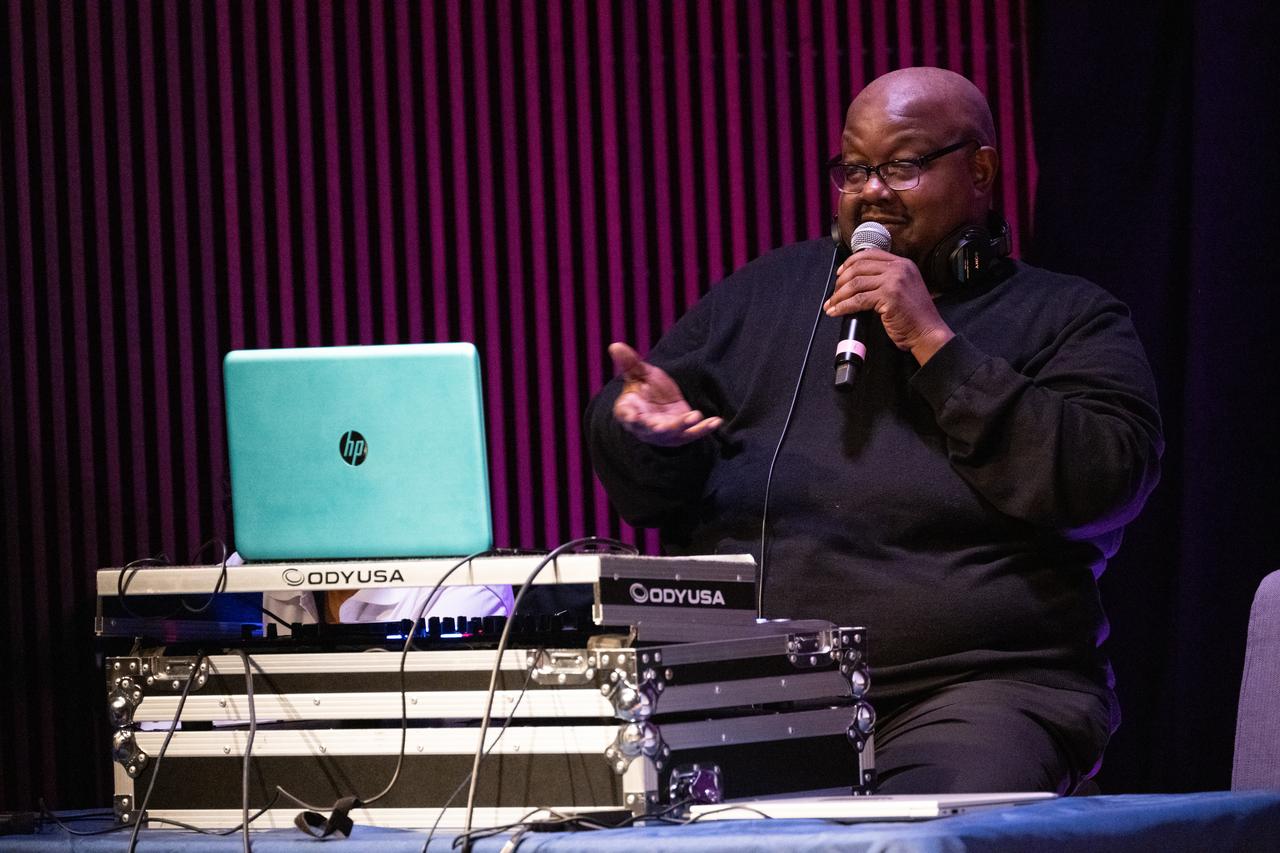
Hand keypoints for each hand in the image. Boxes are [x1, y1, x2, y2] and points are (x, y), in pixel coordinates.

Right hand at [609, 342, 722, 445]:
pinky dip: (704, 428)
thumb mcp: (639, 374)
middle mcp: (645, 427)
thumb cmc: (645, 390)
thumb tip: (615, 345)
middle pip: (650, 429)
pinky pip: (693, 433)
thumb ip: (629, 363)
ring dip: (683, 425)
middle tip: (662, 426)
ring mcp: (664, 433)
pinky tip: (716, 421)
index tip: (633, 416)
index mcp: (629, 412)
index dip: (630, 417)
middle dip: (658, 428)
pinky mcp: (682, 434)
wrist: (660, 404)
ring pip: (673, 432)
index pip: (626, 415)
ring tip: (694, 415)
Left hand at [824, 248, 954, 364]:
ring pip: (855, 283)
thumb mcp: (903, 288)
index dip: (850, 262)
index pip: (870, 254)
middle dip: (841, 281)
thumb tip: (857, 281)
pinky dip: (843, 306)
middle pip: (859, 267)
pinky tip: (837, 312)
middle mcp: (899, 268)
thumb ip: (886, 280)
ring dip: (839, 295)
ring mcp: (894, 281)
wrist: (928, 332)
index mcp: (903, 264)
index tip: (840, 274)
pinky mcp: (889, 296)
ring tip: (831, 305)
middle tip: (834, 294)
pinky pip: (858, 300)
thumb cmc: (915, 317)